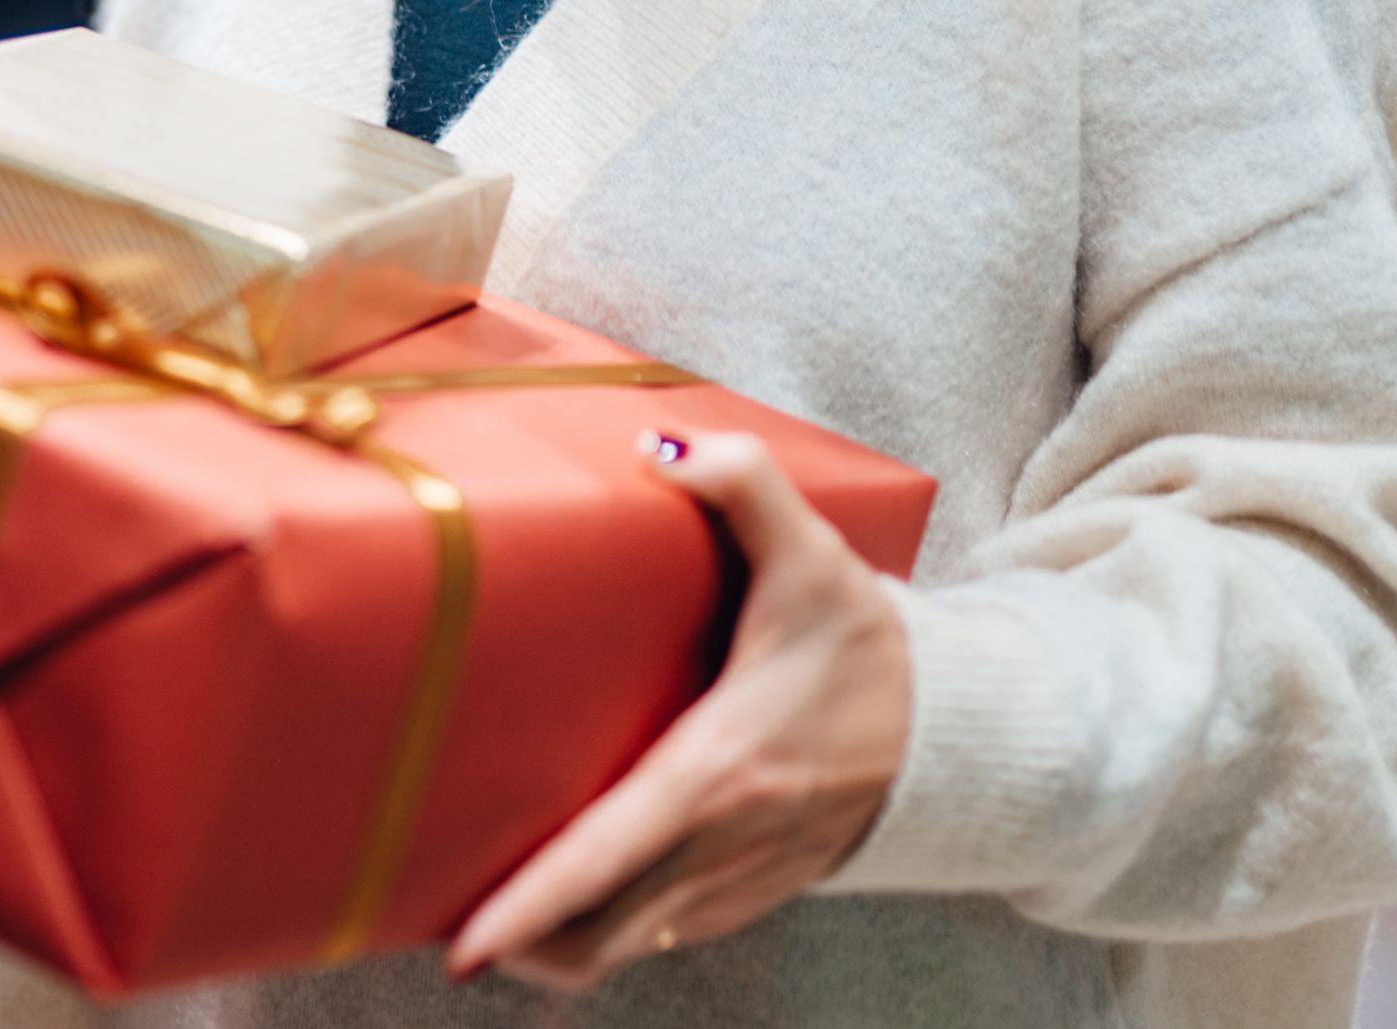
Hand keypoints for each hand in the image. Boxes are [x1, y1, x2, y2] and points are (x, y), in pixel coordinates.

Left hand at [444, 431, 910, 989]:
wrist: (957, 735)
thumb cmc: (871, 649)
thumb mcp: (815, 555)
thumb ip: (744, 485)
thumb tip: (659, 447)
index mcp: (719, 770)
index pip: (607, 858)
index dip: (530, 908)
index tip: (466, 944)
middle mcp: (720, 844)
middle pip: (595, 931)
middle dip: (516, 944)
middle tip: (439, 918)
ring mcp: (735, 882)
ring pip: (621, 947)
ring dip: (552, 948)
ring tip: (486, 921)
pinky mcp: (746, 895)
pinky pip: (656, 936)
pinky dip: (602, 934)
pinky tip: (563, 905)